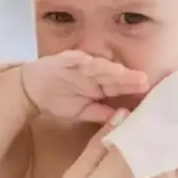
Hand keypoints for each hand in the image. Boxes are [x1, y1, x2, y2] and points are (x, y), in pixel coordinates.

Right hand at [21, 50, 147, 122]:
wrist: (30, 90)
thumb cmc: (58, 101)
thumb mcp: (81, 112)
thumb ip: (101, 114)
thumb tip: (123, 118)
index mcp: (99, 86)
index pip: (118, 87)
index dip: (131, 88)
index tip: (146, 92)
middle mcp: (92, 73)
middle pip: (111, 74)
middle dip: (126, 77)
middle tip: (142, 79)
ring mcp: (78, 65)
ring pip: (95, 65)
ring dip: (107, 68)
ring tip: (120, 72)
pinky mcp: (62, 60)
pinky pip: (72, 59)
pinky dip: (79, 59)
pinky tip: (88, 61)